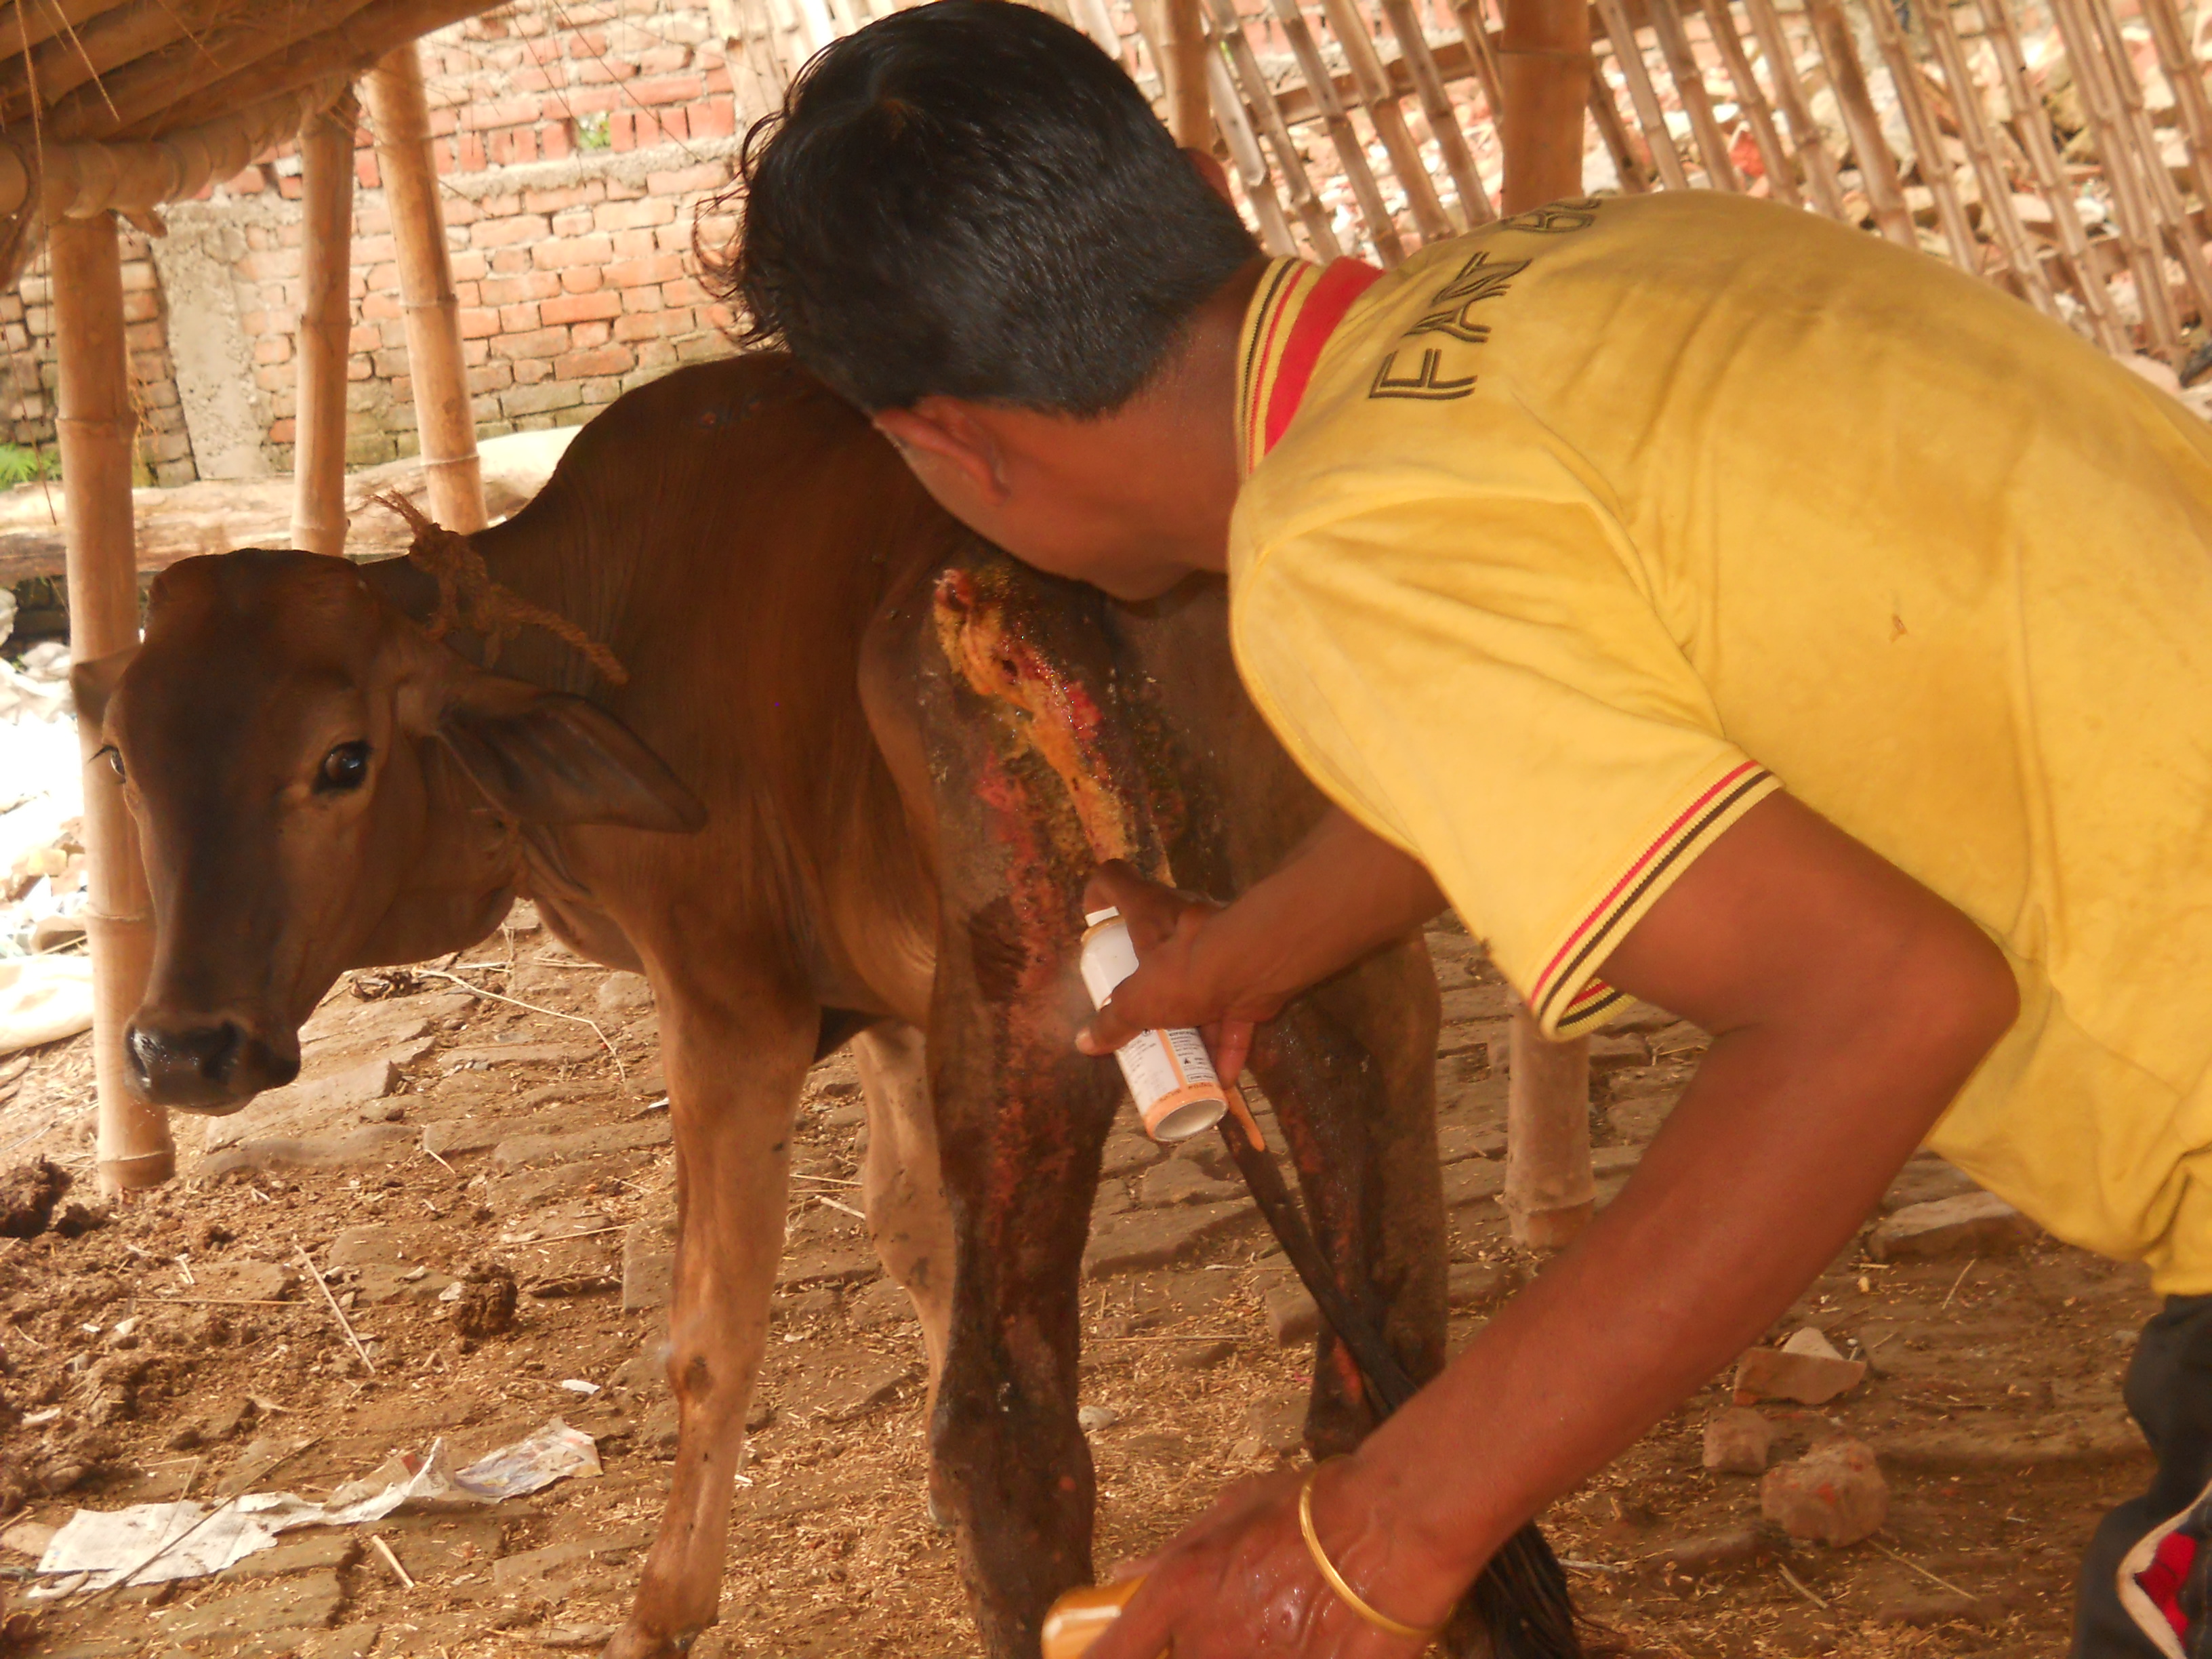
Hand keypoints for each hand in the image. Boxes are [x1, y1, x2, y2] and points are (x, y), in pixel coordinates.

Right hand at [1075, 861, 1283, 1082]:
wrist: (1256, 966)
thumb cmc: (1183, 968)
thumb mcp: (1137, 1001)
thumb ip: (1113, 1022)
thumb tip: (1084, 1042)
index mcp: (1148, 912)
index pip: (1114, 880)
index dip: (1099, 895)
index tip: (1094, 923)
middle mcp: (1183, 919)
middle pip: (1158, 938)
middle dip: (1150, 978)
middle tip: (1137, 1008)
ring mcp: (1219, 944)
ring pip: (1198, 978)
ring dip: (1191, 1019)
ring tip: (1178, 1054)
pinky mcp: (1248, 972)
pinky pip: (1233, 1009)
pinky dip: (1226, 1040)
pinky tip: (1219, 1076)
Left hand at [1087, 1462, 1445, 1658]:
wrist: (1391, 1530)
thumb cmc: (1314, 1508)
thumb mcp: (1232, 1509)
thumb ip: (1174, 1553)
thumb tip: (1123, 1578)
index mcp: (1181, 1589)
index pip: (1114, 1652)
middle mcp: (1209, 1641)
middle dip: (1202, 1646)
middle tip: (1238, 1620)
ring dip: (1246, 1648)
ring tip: (1278, 1618)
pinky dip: (1285, 1654)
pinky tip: (1302, 1639)